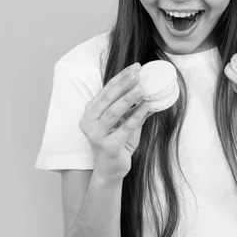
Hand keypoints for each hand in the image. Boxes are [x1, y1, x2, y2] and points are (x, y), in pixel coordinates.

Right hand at [78, 62, 153, 180]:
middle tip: (138, 73)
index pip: (106, 90)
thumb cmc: (116, 142)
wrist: (111, 169)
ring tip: (142, 88)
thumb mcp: (122, 121)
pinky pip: (125, 127)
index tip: (135, 67)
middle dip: (124, 84)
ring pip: (114, 111)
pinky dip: (137, 115)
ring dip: (129, 98)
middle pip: (108, 98)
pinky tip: (147, 106)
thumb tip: (147, 87)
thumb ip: (130, 106)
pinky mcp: (108, 146)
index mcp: (90, 112)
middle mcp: (89, 122)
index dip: (121, 77)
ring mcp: (96, 135)